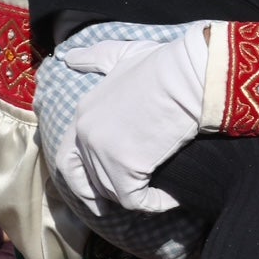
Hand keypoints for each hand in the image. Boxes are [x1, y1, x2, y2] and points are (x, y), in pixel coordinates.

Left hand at [62, 28, 212, 213]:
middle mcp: (86, 134)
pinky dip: (154, 203)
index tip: (103, 182)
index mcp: (85, 111)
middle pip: (86, 179)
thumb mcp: (124, 55)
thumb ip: (95, 58)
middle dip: (98, 195)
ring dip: (135, 196)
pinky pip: (136, 201)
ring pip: (112, 191)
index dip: (85, 174)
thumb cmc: (164, 64)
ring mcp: (103, 153)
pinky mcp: (125, 169)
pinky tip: (172, 197)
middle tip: (120, 200)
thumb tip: (70, 57)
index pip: (70, 156)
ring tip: (158, 192)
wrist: (189, 76)